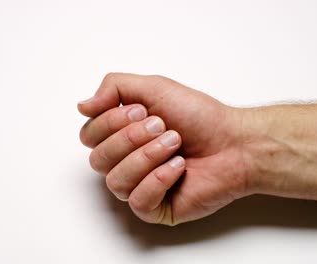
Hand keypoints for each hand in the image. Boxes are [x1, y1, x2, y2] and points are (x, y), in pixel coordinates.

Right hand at [78, 73, 250, 224]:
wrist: (234, 142)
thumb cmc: (199, 116)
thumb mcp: (154, 88)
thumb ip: (114, 88)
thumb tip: (82, 106)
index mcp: (121, 135)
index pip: (89, 135)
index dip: (110, 122)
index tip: (143, 111)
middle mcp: (126, 161)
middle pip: (97, 158)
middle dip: (131, 139)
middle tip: (162, 126)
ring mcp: (139, 186)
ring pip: (115, 181)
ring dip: (147, 157)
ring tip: (175, 144)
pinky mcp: (155, 208)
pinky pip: (138, 201)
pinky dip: (159, 180)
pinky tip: (179, 168)